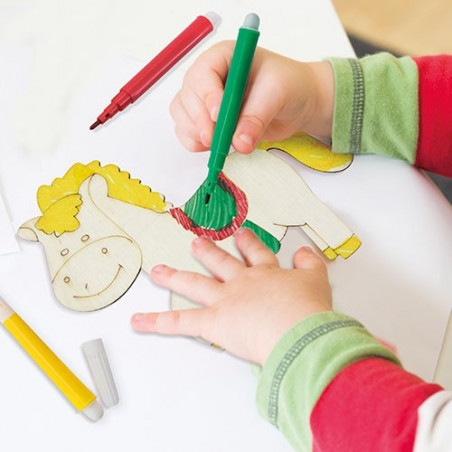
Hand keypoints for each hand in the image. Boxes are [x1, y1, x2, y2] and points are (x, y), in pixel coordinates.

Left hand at [131, 229, 331, 364]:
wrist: (300, 330)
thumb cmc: (309, 310)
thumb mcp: (318, 281)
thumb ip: (311, 264)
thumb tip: (305, 252)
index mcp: (265, 273)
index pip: (255, 254)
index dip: (248, 243)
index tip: (241, 234)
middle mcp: (240, 282)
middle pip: (219, 263)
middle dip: (206, 252)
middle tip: (195, 243)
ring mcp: (223, 300)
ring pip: (193, 283)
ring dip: (173, 276)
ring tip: (157, 272)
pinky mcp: (212, 322)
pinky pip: (179, 322)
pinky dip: (157, 322)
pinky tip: (138, 321)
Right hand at [170, 41, 334, 153]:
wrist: (296, 103)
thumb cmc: (288, 86)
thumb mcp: (277, 94)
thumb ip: (256, 117)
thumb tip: (240, 143)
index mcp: (224, 57)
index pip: (204, 72)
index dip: (208, 95)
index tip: (218, 115)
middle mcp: (209, 76)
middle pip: (189, 96)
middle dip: (200, 120)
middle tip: (216, 138)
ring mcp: (204, 99)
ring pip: (183, 115)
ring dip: (195, 133)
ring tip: (217, 143)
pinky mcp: (206, 120)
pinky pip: (188, 132)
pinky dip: (195, 143)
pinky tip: (212, 146)